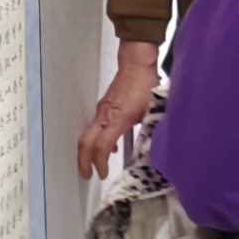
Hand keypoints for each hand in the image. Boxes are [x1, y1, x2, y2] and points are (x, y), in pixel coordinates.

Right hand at [76, 43, 161, 180]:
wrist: (136, 64)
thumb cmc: (144, 84)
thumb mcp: (152, 110)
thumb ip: (151, 129)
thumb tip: (155, 146)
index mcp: (116, 120)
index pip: (102, 147)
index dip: (100, 163)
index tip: (102, 174)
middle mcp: (104, 117)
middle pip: (85, 143)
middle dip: (83, 161)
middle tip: (86, 175)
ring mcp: (102, 111)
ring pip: (88, 135)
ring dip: (88, 152)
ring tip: (95, 165)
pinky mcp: (103, 107)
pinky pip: (94, 127)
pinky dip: (95, 140)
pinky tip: (109, 146)